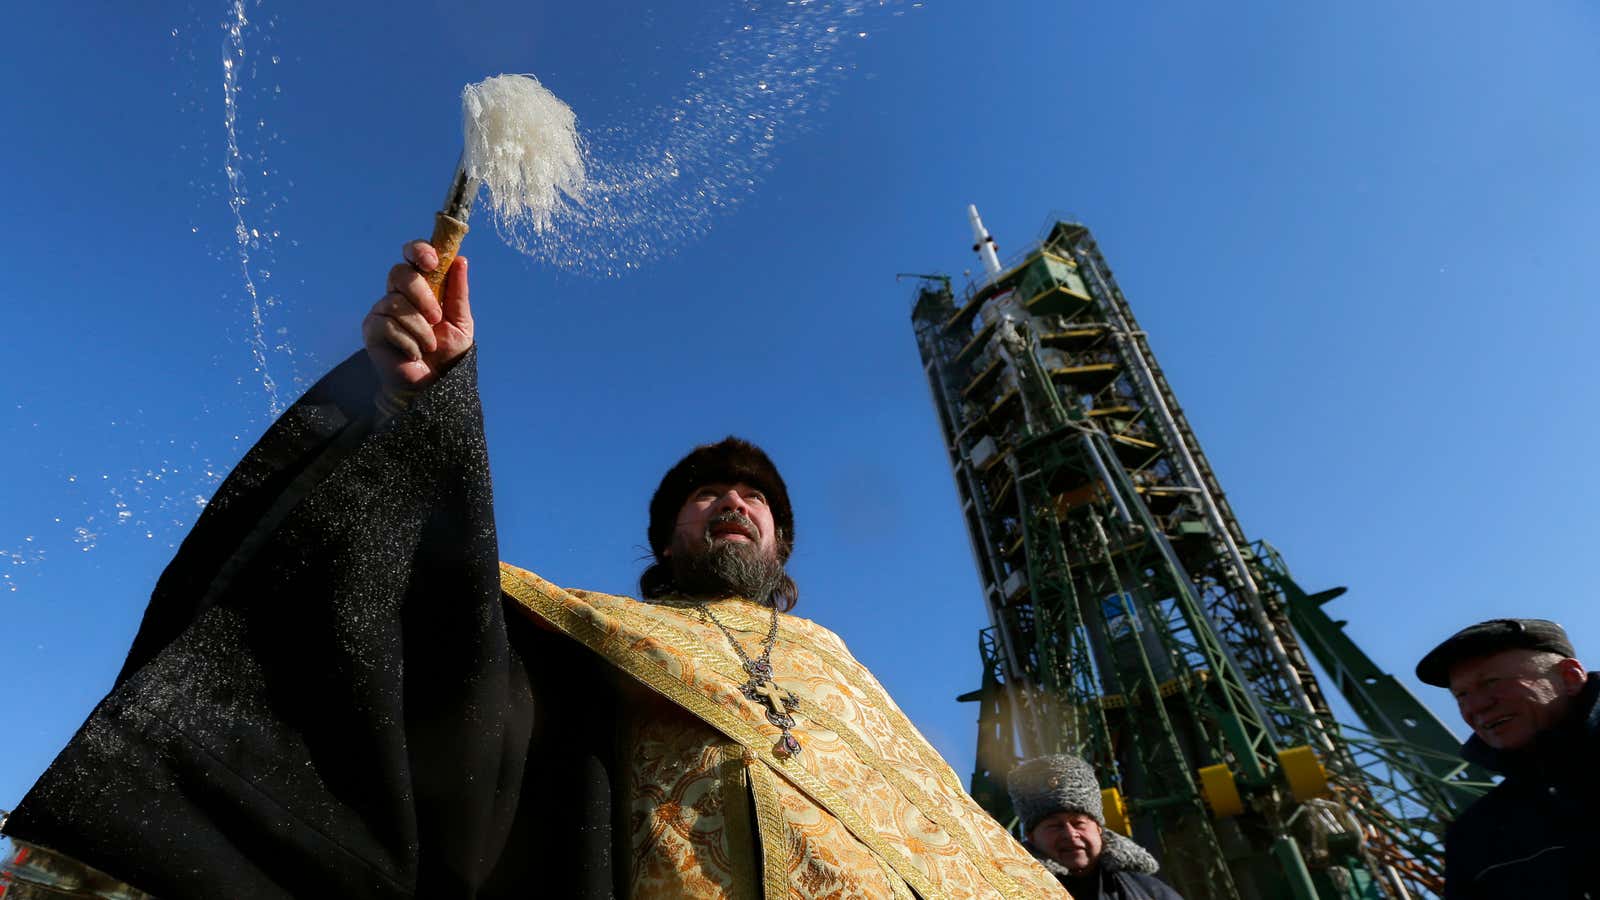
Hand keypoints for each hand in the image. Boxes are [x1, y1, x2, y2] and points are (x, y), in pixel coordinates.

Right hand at [362, 241, 473, 388]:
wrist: (436, 383)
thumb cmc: (448, 351)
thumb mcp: (460, 320)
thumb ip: (458, 291)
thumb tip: (460, 259)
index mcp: (421, 286)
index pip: (412, 255)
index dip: (419, 251)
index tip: (433, 262)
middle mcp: (398, 293)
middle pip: (399, 273)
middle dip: (421, 294)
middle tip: (436, 318)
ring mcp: (382, 310)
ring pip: (395, 302)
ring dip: (419, 327)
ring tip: (429, 346)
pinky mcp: (371, 329)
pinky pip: (387, 324)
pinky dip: (408, 341)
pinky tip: (414, 354)